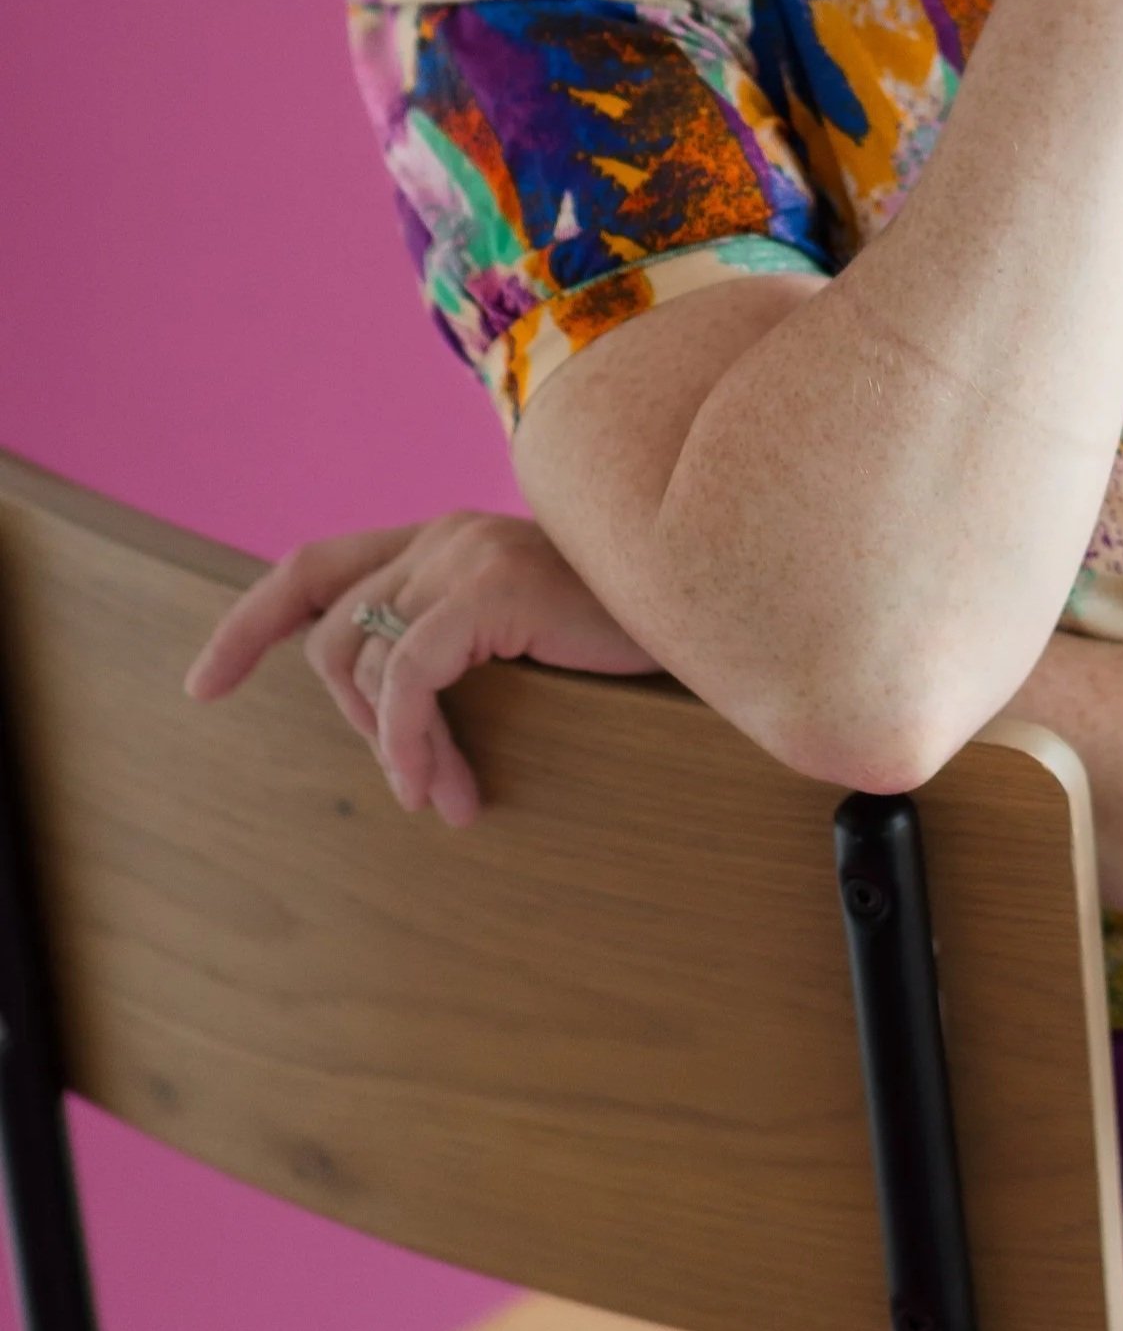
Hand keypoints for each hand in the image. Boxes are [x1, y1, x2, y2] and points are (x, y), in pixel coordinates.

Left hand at [184, 512, 657, 825]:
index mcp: (444, 537)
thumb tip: (383, 708)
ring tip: (444, 797)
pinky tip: (441, 788)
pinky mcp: (489, 587)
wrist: (710, 605)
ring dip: (393, 748)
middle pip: (328, 633)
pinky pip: (407, 681)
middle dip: (349, 720)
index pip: (314, 564)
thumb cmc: (630, 633)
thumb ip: (456, 644)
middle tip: (414, 781)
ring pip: (364, 663)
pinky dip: (408, 743)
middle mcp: (444, 534)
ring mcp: (465, 554)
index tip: (205, 687)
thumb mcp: (523, 637)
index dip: (251, 622)